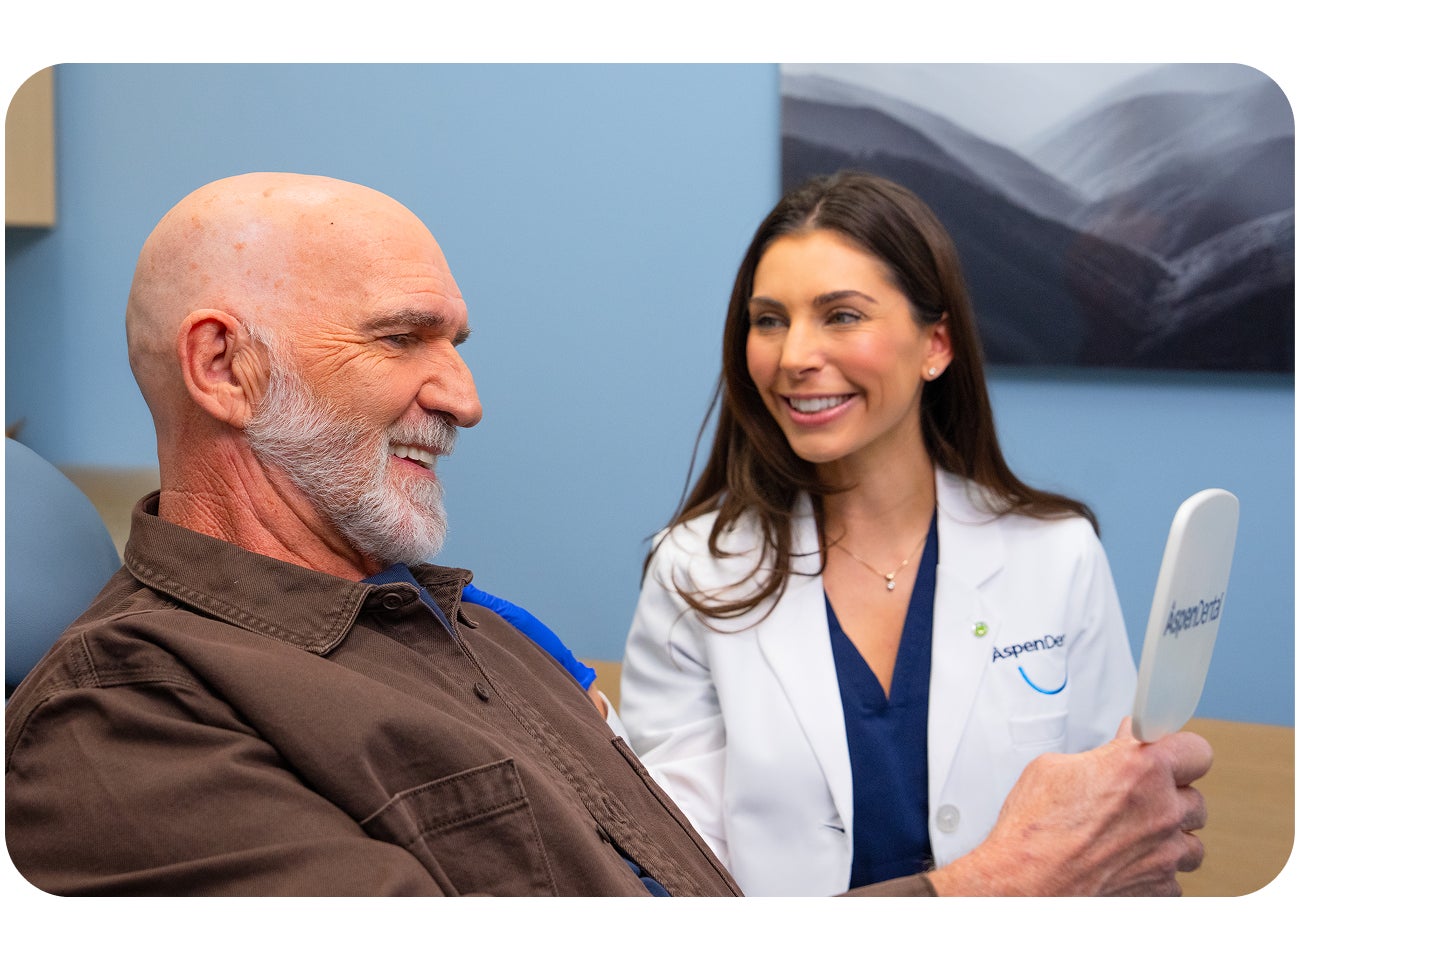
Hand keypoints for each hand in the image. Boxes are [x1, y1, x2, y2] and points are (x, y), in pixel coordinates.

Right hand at [929, 718, 1210, 895]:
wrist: (1024, 881)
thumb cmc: (1033, 830)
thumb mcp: (1056, 768)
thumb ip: (1101, 755)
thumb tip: (1118, 746)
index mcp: (1142, 770)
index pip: (1196, 751)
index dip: (1181, 753)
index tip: (1169, 755)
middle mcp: (1162, 810)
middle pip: (1196, 798)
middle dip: (1172, 796)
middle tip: (1142, 797)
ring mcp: (1165, 853)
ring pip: (1192, 842)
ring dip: (1171, 837)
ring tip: (1139, 835)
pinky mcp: (1159, 886)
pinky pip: (1175, 877)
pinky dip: (1157, 870)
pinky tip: (1129, 862)